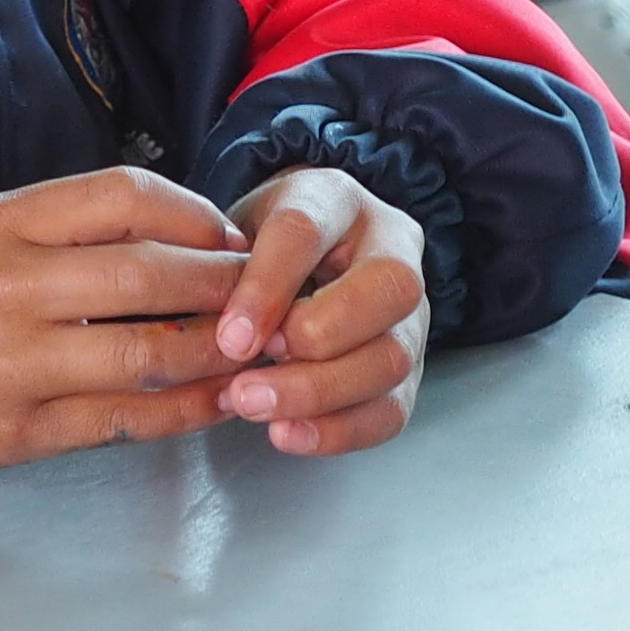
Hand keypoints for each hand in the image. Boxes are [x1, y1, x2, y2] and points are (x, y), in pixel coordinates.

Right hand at [0, 165, 252, 473]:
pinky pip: (125, 419)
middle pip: (151, 274)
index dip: (196, 213)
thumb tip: (170, 232)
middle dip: (227, 285)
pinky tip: (217, 402)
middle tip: (269, 296)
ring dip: (219, 352)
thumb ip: (63, 225)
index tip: (228, 234)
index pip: (125, 197)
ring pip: (149, 351)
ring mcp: (19, 360)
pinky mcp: (23, 428)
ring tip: (258, 352)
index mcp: (5, 222)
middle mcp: (15, 283)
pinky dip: (184, 411)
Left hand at [209, 166, 430, 454]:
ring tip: (256, 408)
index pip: (306, 229)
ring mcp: (411, 310)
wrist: (297, 255)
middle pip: (385, 290)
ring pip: (393, 356)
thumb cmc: (254, 244)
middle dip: (315, 343)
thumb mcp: (230, 232)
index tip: (230, 336)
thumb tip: (217, 335)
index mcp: (334, 197)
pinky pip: (393, 407)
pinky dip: (340, 430)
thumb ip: (222, 271)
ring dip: (321, 393)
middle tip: (248, 380)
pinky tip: (287, 433)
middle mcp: (391, 246)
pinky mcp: (412, 366)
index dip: (267, 286)